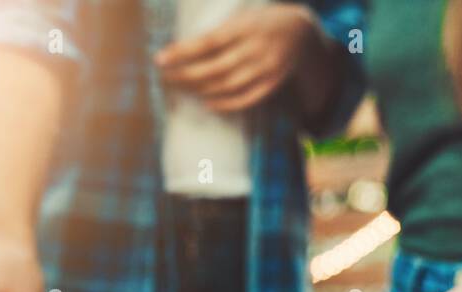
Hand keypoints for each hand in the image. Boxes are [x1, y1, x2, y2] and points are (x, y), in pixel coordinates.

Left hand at [155, 4, 322, 112]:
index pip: (207, 42)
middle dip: (185, 75)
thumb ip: (217, 32)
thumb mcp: (241, 17)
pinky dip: (224, 104)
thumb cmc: (261, 23)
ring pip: (227, 86)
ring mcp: (265, 69)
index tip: (160, 59)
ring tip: (181, 88)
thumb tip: (181, 50)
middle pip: (214, 68)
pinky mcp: (271, 84)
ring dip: (200, 90)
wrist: (301, 33)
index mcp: (245, 27)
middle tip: (166, 77)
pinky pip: (245, 99)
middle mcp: (255, 48)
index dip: (182, 52)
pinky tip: (206, 103)